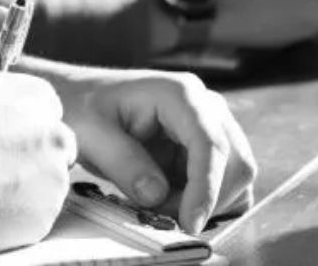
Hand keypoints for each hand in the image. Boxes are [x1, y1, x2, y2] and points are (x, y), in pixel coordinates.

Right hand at [0, 8, 76, 255]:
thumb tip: (2, 12)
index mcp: (42, 99)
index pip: (45, 112)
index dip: (16, 127)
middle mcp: (57, 133)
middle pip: (51, 146)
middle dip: (26, 156)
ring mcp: (54, 175)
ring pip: (45, 181)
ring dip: (22, 186)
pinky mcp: (46, 214)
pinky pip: (37, 215)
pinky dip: (18, 216)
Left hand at [56, 70, 255, 235]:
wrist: (80, 96)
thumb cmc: (83, 106)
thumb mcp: (91, 134)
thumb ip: (124, 163)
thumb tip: (157, 196)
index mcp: (180, 93)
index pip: (211, 142)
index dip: (206, 187)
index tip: (189, 224)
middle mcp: (204, 104)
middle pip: (237, 160)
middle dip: (208, 198)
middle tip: (164, 218)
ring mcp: (209, 123)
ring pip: (237, 173)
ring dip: (208, 201)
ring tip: (163, 206)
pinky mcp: (205, 144)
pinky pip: (224, 180)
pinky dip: (206, 200)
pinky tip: (172, 201)